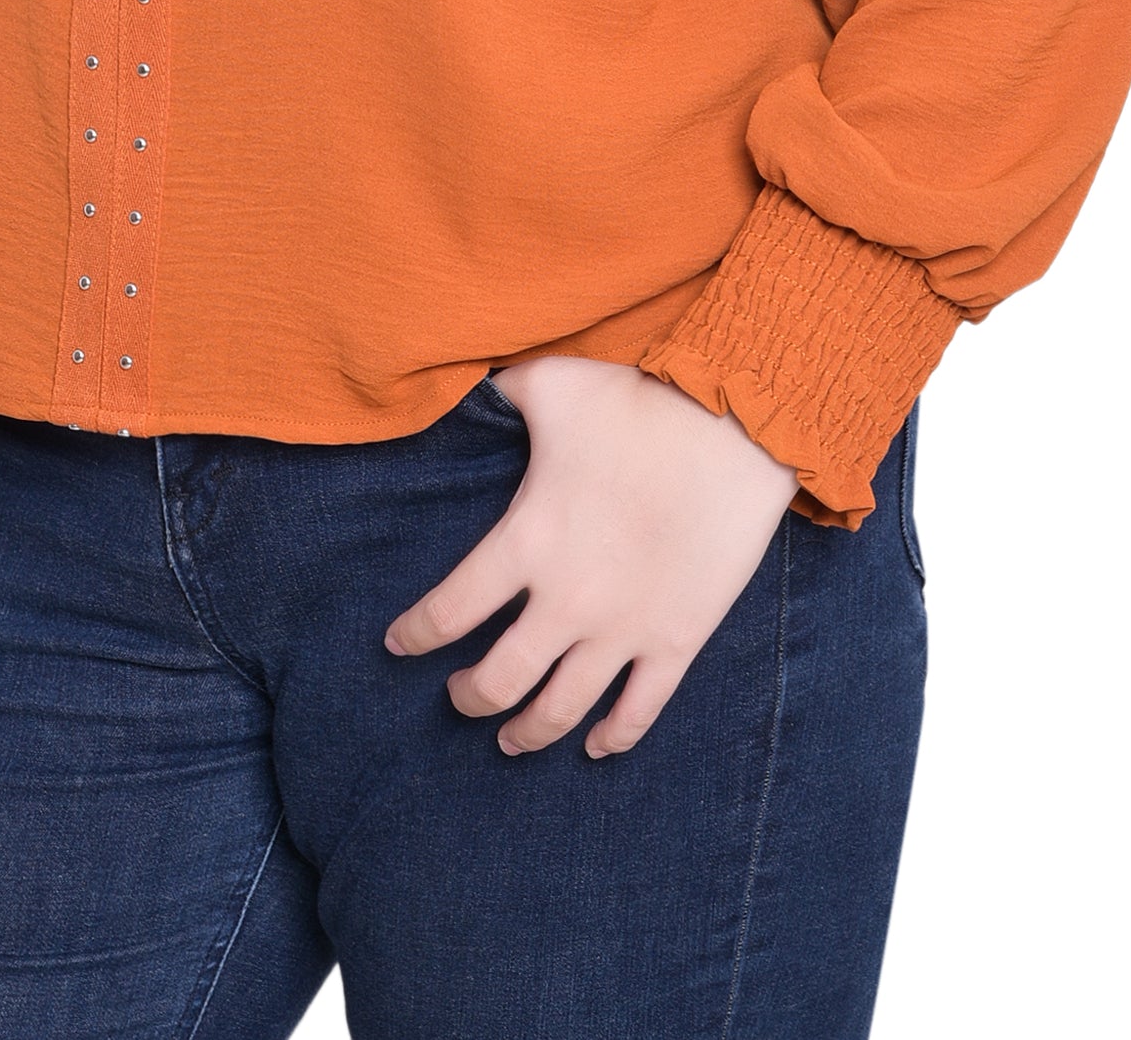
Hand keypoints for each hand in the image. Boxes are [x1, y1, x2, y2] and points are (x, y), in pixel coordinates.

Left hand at [384, 355, 799, 757]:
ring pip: (560, 709)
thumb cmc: (638, 404)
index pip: (447, 612)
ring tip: (509, 741)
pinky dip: (614, 738)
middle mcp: (566, 602)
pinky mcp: (676, 640)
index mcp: (525, 543)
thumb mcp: (553, 385)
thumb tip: (466, 381)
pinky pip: (639, 711)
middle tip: (457, 697)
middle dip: (468, 698)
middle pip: (498, 681)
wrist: (733, 430)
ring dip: (528, 733)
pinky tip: (597, 748)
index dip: (414, 636)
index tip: (397, 645)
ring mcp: (623, 630)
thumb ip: (502, 392)